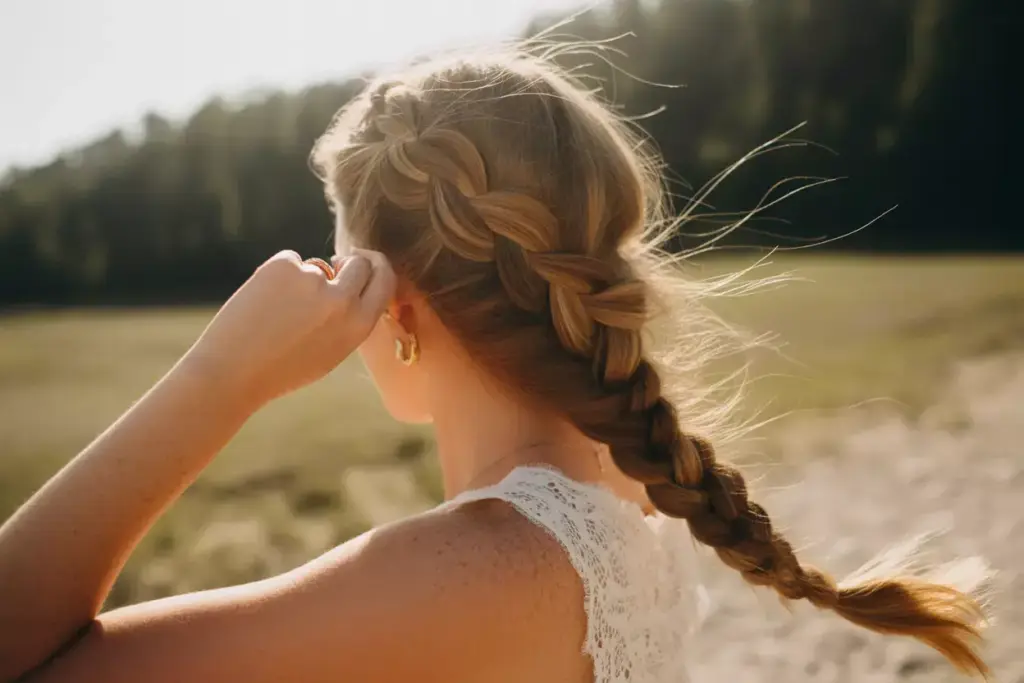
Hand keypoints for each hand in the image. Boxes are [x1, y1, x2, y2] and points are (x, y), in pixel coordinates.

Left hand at [182, 249, 395, 409]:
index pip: (385, 280)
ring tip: (277, 312)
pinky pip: (289, 261)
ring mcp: (313, 279)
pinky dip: (277, 275)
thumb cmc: (281, 369)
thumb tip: (354, 286)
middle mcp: (341, 300)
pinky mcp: (284, 265)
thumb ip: (350, 320)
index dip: (378, 268)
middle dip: (347, 263)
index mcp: (359, 325)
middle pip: (358, 263)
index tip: (369, 263)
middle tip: (331, 269)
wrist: (233, 372)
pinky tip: (262, 301)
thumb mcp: (332, 352)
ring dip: (302, 280)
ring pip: (316, 266)